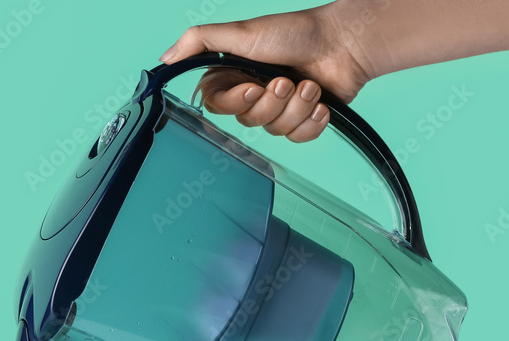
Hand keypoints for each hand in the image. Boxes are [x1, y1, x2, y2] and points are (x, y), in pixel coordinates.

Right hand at [159, 7, 371, 142]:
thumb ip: (199, 41)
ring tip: (309, 85)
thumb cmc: (294, 33)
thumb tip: (165, 58)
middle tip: (287, 80)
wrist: (343, 43)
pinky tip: (321, 103)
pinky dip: (312, 122)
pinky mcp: (303, 121)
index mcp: (235, 76)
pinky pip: (299, 139)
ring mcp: (280, 110)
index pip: (218, 106)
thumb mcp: (241, 32)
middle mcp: (254, 95)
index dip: (235, 102)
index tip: (253, 87)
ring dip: (296, 108)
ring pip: (275, 131)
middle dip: (272, 103)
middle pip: (249, 121)